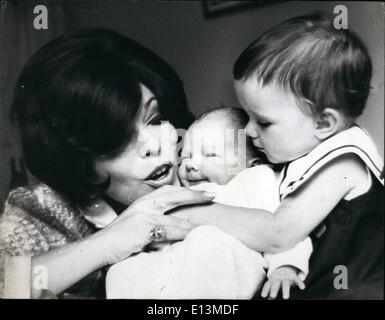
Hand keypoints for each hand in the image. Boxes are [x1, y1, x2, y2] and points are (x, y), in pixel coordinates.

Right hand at [95, 185, 214, 264]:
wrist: (100, 246)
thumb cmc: (119, 237)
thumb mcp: (136, 220)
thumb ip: (152, 217)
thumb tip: (172, 220)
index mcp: (143, 201)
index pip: (169, 190)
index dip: (186, 190)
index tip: (201, 191)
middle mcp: (145, 204)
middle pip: (175, 195)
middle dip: (195, 195)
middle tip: (212, 195)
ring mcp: (145, 215)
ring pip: (176, 217)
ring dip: (193, 222)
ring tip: (208, 223)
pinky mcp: (144, 228)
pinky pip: (170, 231)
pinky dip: (183, 234)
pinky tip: (192, 236)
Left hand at [261, 266, 304, 299]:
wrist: (285, 266)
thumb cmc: (277, 279)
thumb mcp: (273, 283)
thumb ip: (270, 290)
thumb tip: (267, 299)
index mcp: (272, 280)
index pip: (268, 285)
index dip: (265, 290)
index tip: (263, 296)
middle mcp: (279, 279)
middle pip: (276, 284)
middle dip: (274, 290)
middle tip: (272, 296)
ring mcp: (286, 277)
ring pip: (286, 283)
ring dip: (285, 290)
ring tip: (285, 298)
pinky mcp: (294, 276)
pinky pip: (297, 279)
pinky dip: (300, 283)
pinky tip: (302, 288)